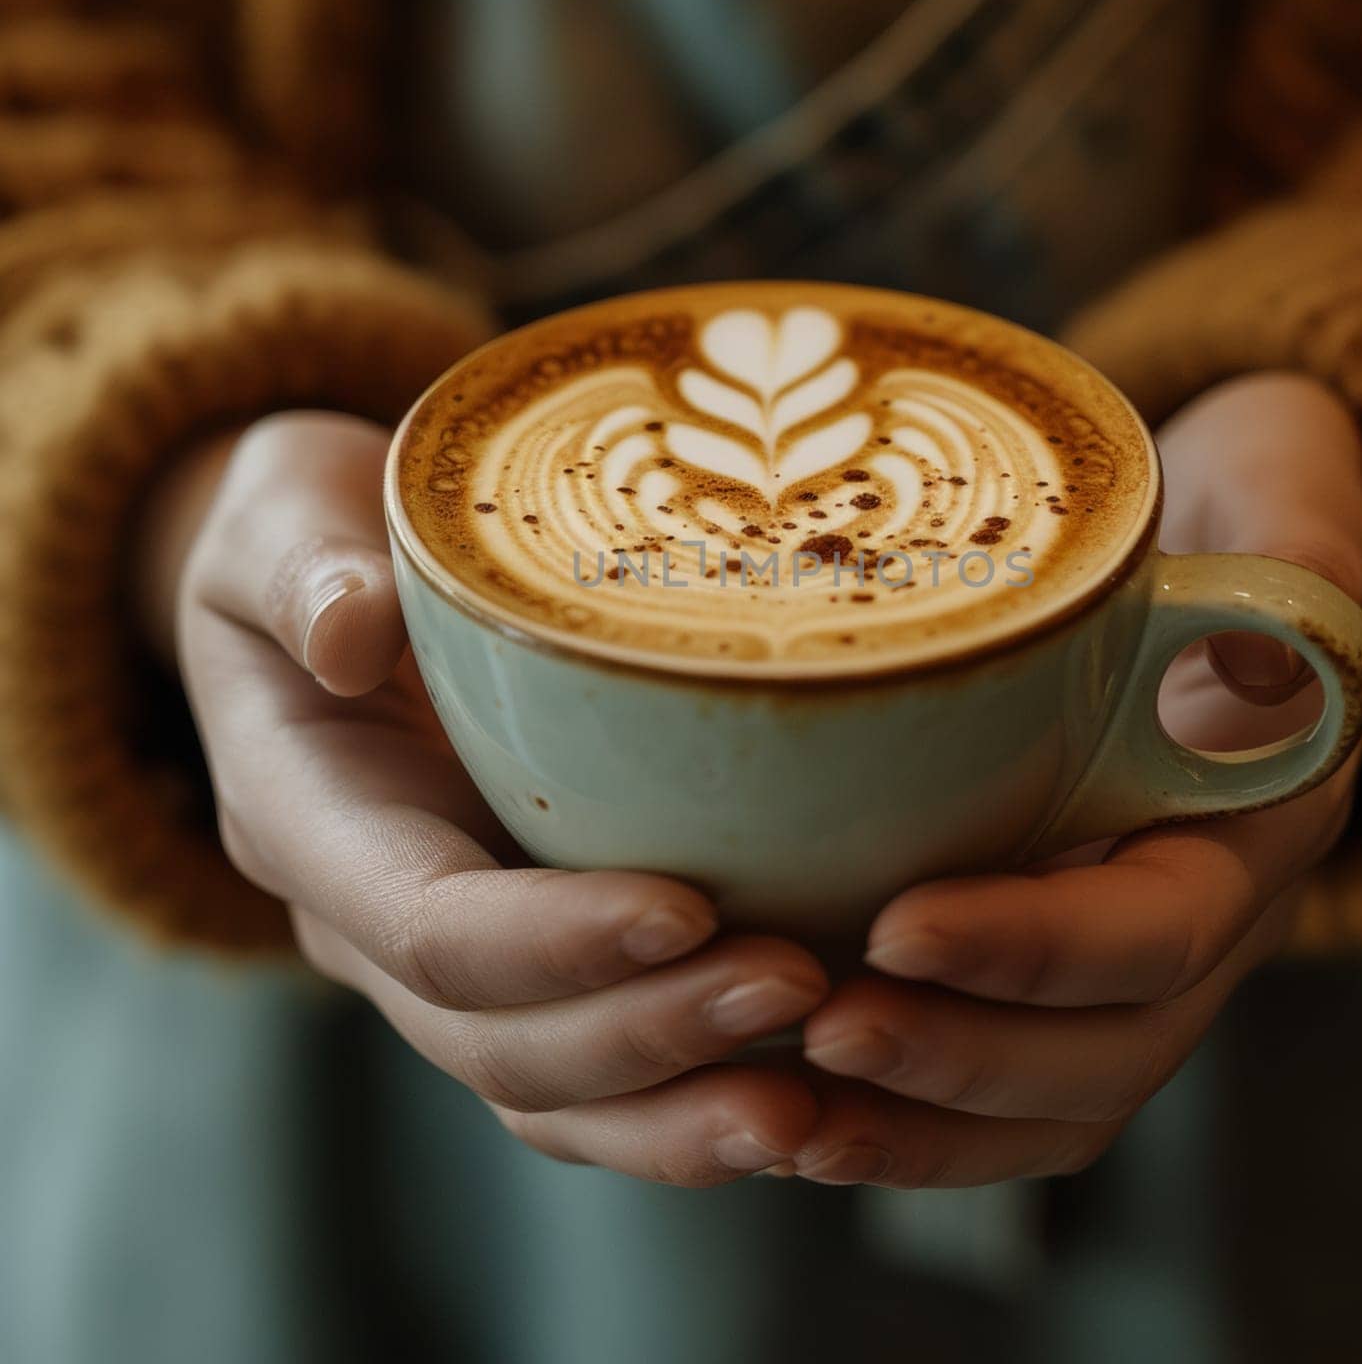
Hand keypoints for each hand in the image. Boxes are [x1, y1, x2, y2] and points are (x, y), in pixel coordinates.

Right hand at [162, 411, 825, 1184]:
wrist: (326, 587)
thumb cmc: (311, 531)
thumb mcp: (276, 517)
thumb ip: (296, 566)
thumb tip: (346, 635)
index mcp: (309, 818)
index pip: (425, 923)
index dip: (551, 938)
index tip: (690, 908)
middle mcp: (372, 920)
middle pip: (499, 1041)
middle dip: (649, 1035)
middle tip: (804, 986)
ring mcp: (452, 959)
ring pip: (552, 1095)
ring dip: (681, 1113)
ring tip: (815, 1106)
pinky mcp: (529, 962)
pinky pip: (599, 1079)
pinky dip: (691, 1108)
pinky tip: (811, 1103)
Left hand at [790, 373, 1361, 1186]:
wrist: (1222, 550)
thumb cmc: (1239, 505)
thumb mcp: (1284, 487)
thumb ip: (1294, 538)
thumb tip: (1283, 622)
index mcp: (1256, 818)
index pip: (1164, 926)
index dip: (1039, 949)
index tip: (898, 926)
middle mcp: (1203, 913)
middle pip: (1104, 1054)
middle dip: (957, 1060)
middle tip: (819, 1026)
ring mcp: (1129, 956)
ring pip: (1049, 1102)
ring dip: (918, 1125)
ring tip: (787, 1115)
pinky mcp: (1057, 966)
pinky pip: (1001, 1094)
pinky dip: (906, 1124)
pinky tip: (800, 1119)